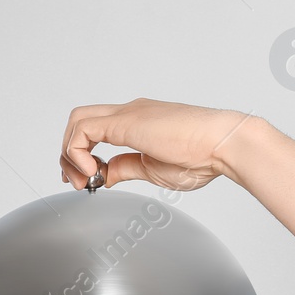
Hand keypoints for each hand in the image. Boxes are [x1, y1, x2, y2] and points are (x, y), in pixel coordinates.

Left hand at [59, 97, 258, 191]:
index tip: (88, 179)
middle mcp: (130, 112)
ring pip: (77, 121)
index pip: (95, 129)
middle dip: (69, 154)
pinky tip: (92, 171)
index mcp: (139, 122)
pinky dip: (78, 152)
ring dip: (70, 154)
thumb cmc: (204, 157)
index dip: (82, 155)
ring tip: (84, 179)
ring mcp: (127, 113)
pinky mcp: (126, 121)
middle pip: (79, 121)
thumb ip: (127, 168)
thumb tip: (105, 174)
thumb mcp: (154, 169)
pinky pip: (83, 130)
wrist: (224, 144)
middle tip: (78, 182)